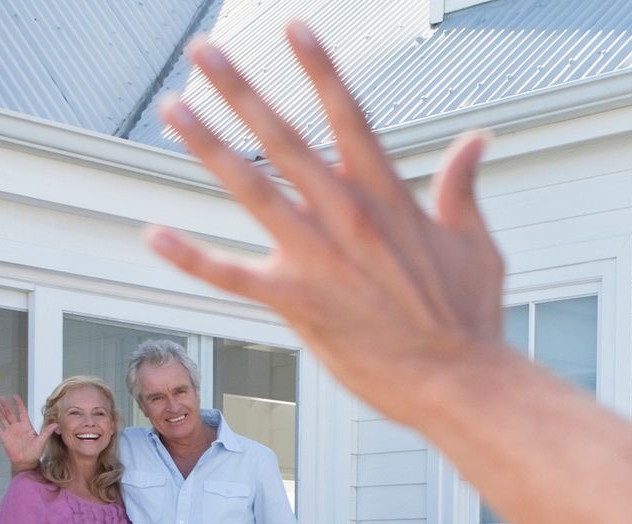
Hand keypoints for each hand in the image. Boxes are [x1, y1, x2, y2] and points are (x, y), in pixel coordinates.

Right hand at [0, 395, 53, 471]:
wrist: (26, 462)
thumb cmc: (35, 452)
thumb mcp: (42, 441)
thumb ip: (47, 431)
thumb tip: (56, 424)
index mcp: (27, 426)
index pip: (22, 412)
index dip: (19, 404)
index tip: (14, 396)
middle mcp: (18, 427)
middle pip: (10, 413)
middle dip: (6, 405)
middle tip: (0, 397)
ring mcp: (10, 432)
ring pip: (3, 419)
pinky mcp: (4, 438)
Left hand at [145, 24, 514, 432]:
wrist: (460, 381)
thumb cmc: (470, 318)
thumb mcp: (477, 243)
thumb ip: (463, 187)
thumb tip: (476, 142)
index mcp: (389, 197)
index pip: (348, 116)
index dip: (320, 69)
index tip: (295, 30)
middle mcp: (346, 216)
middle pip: (283, 138)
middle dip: (240, 90)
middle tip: (205, 52)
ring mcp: (317, 256)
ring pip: (250, 187)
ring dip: (207, 145)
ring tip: (174, 108)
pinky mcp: (296, 301)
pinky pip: (232, 274)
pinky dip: (191, 256)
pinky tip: (154, 235)